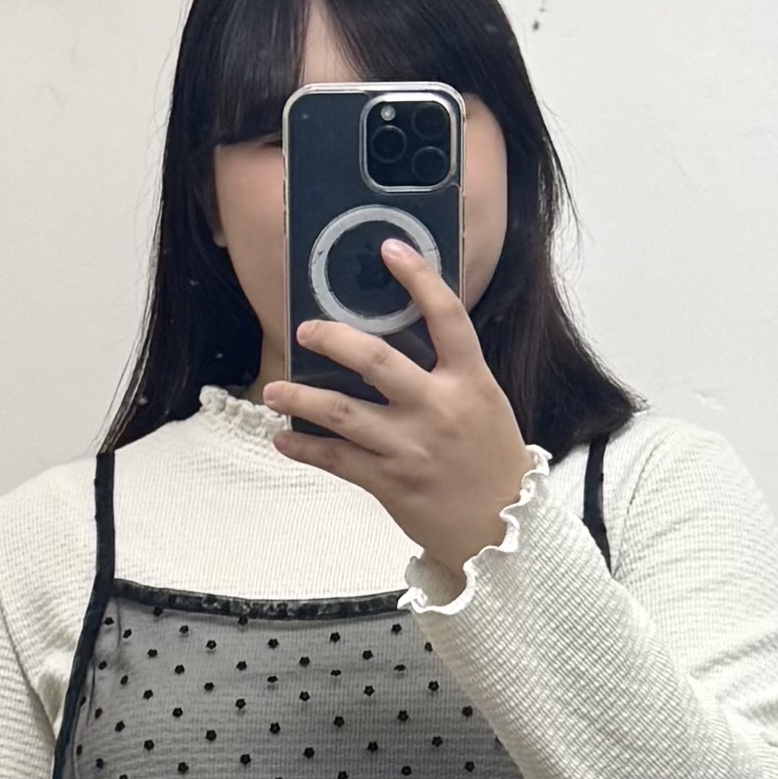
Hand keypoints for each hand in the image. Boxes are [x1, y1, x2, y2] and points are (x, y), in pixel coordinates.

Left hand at [263, 245, 533, 576]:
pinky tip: (284, 439)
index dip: (418, 277)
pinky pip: (336, 460)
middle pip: (376, 359)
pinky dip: (304, 448)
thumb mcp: (485, 405)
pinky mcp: (390, 483)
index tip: (390, 248)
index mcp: (471, 382)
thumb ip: (449, 374)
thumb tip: (398, 340)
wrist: (505, 530)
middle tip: (305, 330)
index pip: (447, 316)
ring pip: (341, 412)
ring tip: (273, 392)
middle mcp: (439, 409)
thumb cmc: (492, 462)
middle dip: (332, 339)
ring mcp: (411, 448)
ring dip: (299, 399)